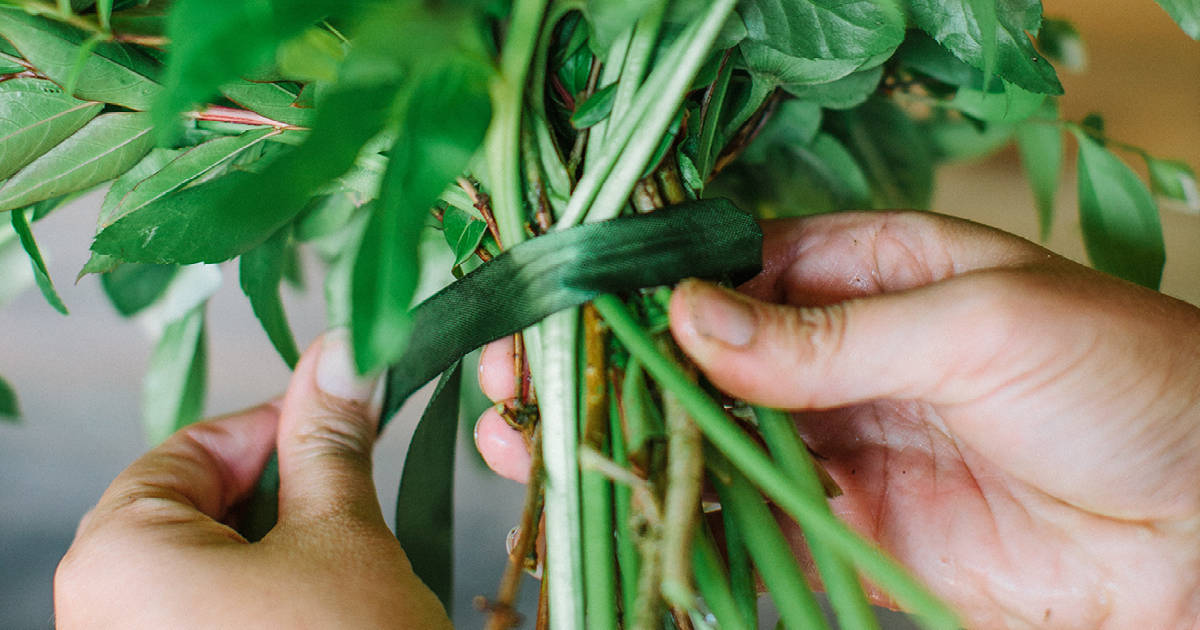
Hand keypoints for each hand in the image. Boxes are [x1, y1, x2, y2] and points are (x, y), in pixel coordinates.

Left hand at [54, 331, 450, 629]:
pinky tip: (318, 614)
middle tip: (351, 498)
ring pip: (200, 570)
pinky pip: (199, 619)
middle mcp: (93, 614)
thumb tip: (342, 357)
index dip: (274, 428)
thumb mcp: (343, 539)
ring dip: (275, 552)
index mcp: (115, 557)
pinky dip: (258, 603)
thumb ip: (329, 441)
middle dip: (279, 496)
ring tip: (341, 568)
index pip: (189, 449)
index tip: (340, 421)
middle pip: (190, 510)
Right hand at [474, 211, 1199, 628]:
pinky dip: (683, 526)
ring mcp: (837, 441)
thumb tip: (686, 317)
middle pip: (690, 357)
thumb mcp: (977, 326)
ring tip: (532, 454)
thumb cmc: (1128, 381)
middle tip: (517, 393)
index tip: (552, 308)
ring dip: (618, 448)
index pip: (720, 264)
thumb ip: (826, 335)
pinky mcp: (850, 525)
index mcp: (863, 270)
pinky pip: (750, 522)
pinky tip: (617, 521)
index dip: (629, 283)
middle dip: (598, 372)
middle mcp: (836, 352)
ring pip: (703, 439)